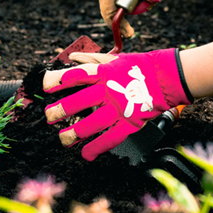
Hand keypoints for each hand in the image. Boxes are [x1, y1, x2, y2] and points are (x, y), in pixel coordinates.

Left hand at [43, 49, 191, 160]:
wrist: (167, 78)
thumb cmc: (139, 67)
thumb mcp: (115, 58)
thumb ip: (92, 59)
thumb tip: (71, 57)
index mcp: (103, 73)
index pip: (75, 76)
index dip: (58, 81)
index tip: (45, 87)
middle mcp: (109, 90)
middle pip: (79, 102)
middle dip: (60, 111)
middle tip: (49, 116)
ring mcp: (119, 108)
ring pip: (92, 124)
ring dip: (74, 133)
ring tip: (63, 139)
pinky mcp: (130, 123)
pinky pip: (111, 138)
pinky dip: (97, 148)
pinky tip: (86, 154)